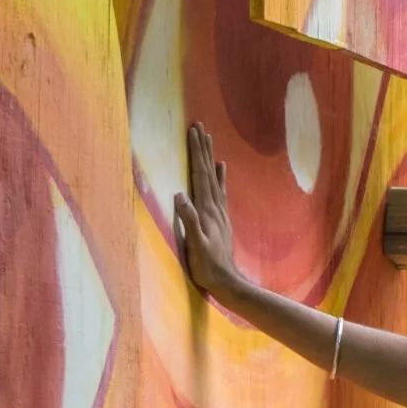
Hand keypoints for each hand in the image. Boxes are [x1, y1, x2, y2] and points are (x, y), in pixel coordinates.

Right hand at [173, 122, 240, 298]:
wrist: (227, 282)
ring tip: (209, 139)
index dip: (196, 152)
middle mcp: (214, 206)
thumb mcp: (195, 244)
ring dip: (209, 157)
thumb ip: (188, 220)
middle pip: (207, 171)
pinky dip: (219, 176)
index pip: (199, 174)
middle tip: (199, 125)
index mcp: (206, 209)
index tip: (193, 131)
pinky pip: (220, 191)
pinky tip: (221, 168)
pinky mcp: (220, 219)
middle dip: (202, 148)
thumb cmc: (207, 266)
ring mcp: (219, 212)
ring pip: (214, 177)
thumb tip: (179, 194)